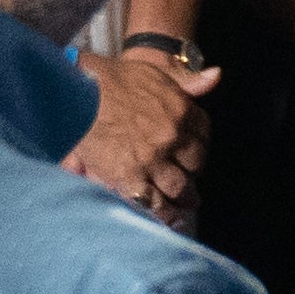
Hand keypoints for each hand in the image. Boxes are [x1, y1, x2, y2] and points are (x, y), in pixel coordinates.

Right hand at [64, 44, 216, 222]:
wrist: (78, 93)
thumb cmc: (112, 79)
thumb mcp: (154, 71)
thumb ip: (187, 80)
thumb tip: (216, 76)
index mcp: (181, 111)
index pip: (204, 134)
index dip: (201, 148)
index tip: (196, 156)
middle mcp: (171, 137)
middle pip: (194, 164)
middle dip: (193, 175)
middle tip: (191, 184)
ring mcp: (152, 159)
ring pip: (178, 187)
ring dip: (184, 199)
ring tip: (184, 207)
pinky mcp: (129, 177)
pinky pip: (153, 201)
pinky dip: (163, 214)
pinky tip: (170, 222)